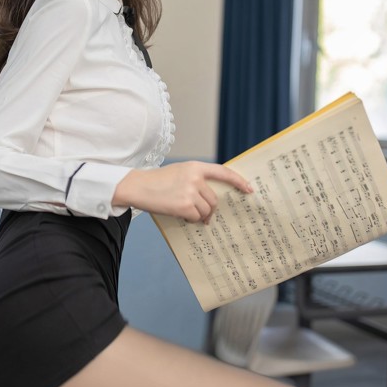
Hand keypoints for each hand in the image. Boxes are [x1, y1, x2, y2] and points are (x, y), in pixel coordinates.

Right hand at [113, 161, 252, 223]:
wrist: (137, 186)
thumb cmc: (157, 181)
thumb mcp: (179, 172)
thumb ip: (196, 179)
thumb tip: (211, 199)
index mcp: (195, 167)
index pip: (223, 172)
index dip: (238, 181)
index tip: (249, 189)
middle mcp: (195, 178)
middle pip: (214, 199)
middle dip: (209, 209)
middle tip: (202, 215)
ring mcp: (190, 192)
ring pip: (207, 210)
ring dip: (199, 216)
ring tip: (185, 212)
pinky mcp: (184, 206)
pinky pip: (196, 218)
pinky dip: (190, 219)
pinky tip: (179, 215)